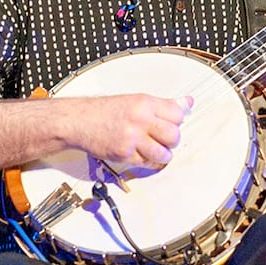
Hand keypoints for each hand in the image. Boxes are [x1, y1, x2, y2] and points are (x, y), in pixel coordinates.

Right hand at [62, 93, 192, 166]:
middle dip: (172, 140)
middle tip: (165, 139)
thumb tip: (187, 103)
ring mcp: (132, 139)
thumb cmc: (104, 111)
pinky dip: (149, 162)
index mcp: (144, 103)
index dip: (177, 121)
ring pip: (164, 153)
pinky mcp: (124, 155)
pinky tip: (143, 155)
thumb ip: (163, 104)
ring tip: (157, 150)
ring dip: (163, 155)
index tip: (171, 123)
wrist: (78, 121)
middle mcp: (140, 120)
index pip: (178, 113)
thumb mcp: (135, 100)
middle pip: (174, 135)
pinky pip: (147, 164)